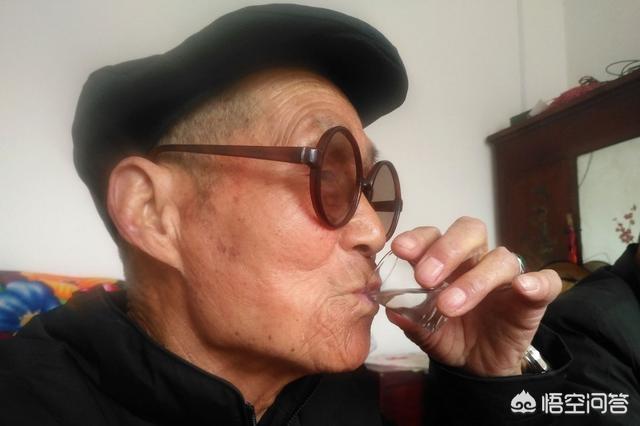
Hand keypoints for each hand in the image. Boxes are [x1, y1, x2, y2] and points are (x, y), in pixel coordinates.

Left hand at [387, 217, 561, 376]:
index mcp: (447, 260)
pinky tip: (523, 288)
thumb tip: (392, 310)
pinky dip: (537, 282)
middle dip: (446, 250)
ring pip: (500, 259)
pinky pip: (545, 281)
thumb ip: (411, 320)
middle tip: (425, 278)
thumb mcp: (425, 332)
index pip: (434, 235)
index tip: (400, 250)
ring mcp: (506, 277)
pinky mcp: (534, 297)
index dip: (419, 238)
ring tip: (449, 306)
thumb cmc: (451, 335)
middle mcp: (476, 260)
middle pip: (470, 231)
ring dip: (474, 280)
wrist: (480, 366)